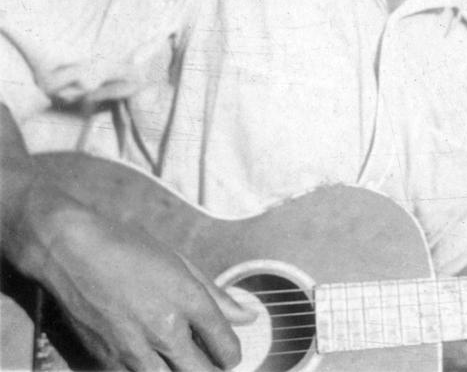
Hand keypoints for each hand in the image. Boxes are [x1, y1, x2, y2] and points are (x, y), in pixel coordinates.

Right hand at [14, 182, 254, 370]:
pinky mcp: (107, 360)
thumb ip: (217, 295)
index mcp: (188, 300)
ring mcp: (134, 348)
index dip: (232, 354)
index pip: (224, 345)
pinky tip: (152, 361)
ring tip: (183, 364)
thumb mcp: (181, 263)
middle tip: (212, 365)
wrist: (73, 253)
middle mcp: (164, 329)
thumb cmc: (130, 249)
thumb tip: (249, 316)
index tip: (229, 353)